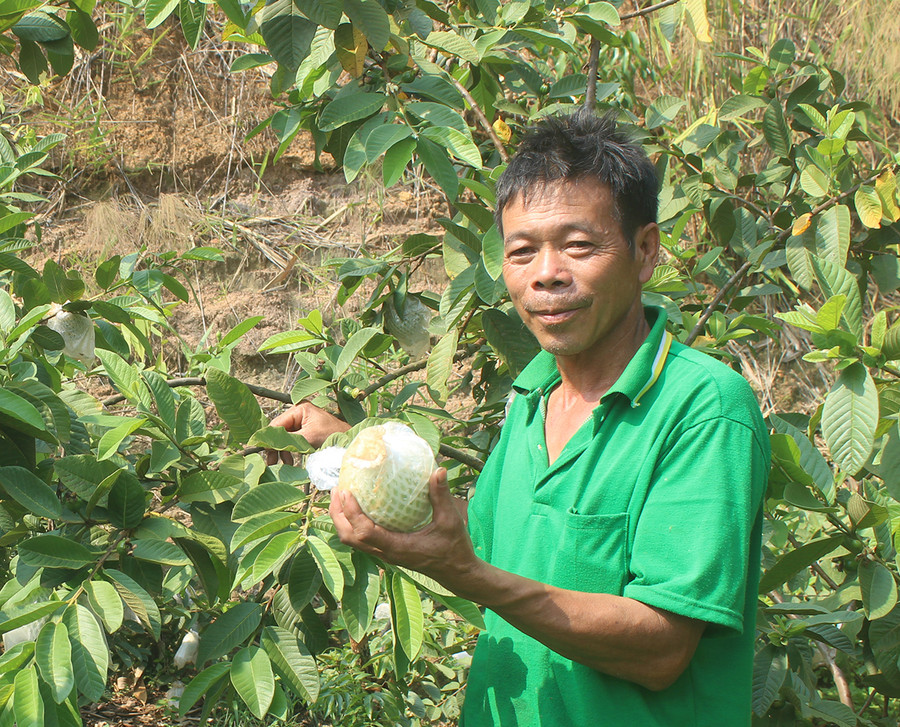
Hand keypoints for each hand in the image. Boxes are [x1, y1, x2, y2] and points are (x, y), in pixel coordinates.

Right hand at [266, 402, 349, 464]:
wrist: (349, 441)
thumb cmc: (332, 435)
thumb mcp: (308, 438)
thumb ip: (287, 440)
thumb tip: (268, 444)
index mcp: (299, 409)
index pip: (277, 424)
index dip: (269, 438)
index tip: (263, 451)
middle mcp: (298, 413)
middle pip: (279, 431)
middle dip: (276, 447)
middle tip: (271, 462)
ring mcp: (302, 422)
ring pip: (284, 438)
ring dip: (283, 451)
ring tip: (286, 463)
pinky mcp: (305, 431)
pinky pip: (292, 441)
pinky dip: (290, 451)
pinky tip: (291, 460)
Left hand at [329, 467, 479, 592]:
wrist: (457, 573)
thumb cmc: (454, 549)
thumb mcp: (450, 521)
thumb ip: (441, 496)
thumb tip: (439, 470)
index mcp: (397, 547)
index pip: (364, 532)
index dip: (351, 512)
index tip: (346, 491)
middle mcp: (386, 553)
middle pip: (349, 538)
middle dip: (338, 514)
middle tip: (337, 489)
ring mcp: (385, 554)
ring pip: (353, 541)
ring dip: (342, 519)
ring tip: (342, 496)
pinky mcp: (388, 552)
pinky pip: (362, 539)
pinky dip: (353, 523)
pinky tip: (359, 507)